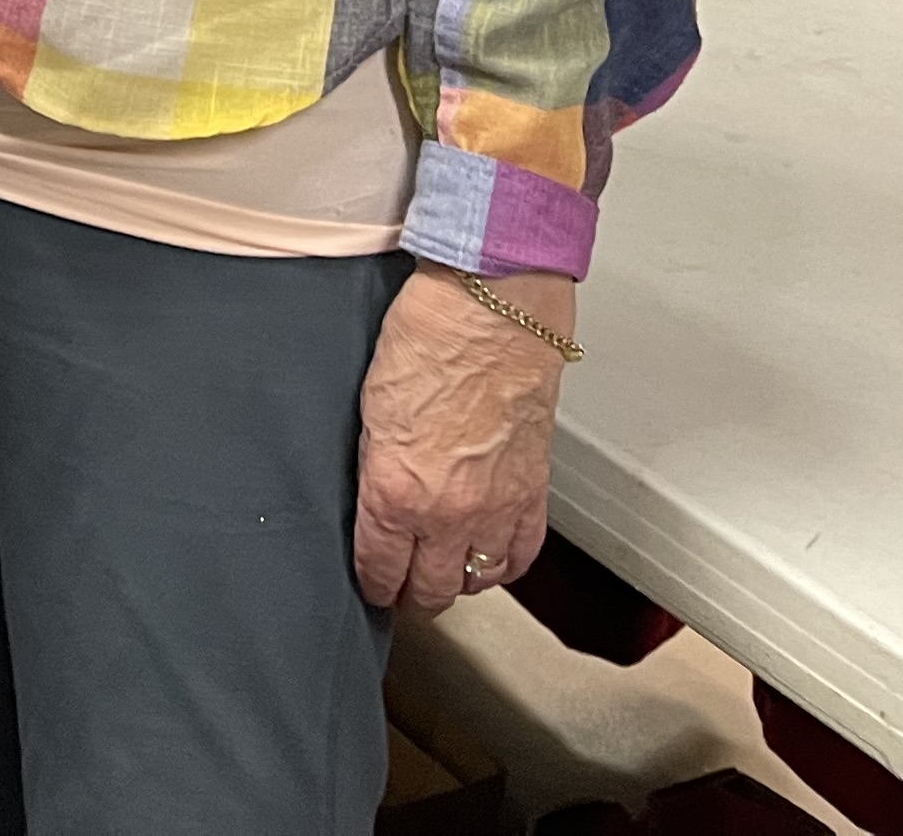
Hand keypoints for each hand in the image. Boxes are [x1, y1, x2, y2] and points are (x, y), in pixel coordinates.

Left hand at [353, 265, 568, 613]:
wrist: (492, 310)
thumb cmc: (428, 337)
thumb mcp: (369, 405)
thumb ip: (374, 464)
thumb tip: (372, 495)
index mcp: (396, 491)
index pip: (380, 568)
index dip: (371, 583)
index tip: (369, 585)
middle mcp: (448, 512)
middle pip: (431, 588)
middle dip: (411, 594)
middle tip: (401, 589)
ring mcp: (497, 507)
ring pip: (477, 579)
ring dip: (457, 581)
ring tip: (442, 573)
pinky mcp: (533, 492)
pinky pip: (521, 554)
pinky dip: (504, 564)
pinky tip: (490, 556)